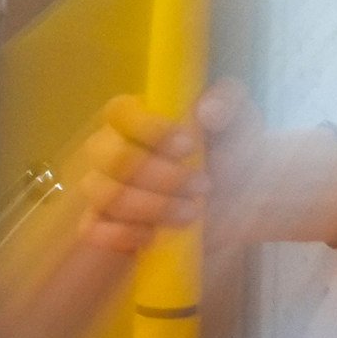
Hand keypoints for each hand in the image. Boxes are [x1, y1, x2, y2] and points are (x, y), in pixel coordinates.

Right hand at [60, 79, 257, 256]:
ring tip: (192, 213)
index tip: (190, 147)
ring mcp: (106, 187)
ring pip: (106, 195)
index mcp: (138, 116)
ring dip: (152, 207)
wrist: (243, 200)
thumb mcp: (240, 120)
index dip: (150, 130)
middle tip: (202, 186)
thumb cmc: (233, 151)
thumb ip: (229, 102)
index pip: (119, 112)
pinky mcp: (107, 224)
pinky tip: (155, 235)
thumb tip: (206, 111)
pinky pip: (93, 229)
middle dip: (160, 176)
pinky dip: (123, 234)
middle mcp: (114, 147)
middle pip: (112, 158)